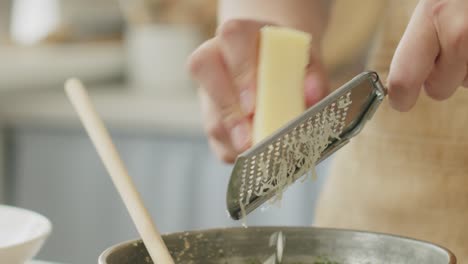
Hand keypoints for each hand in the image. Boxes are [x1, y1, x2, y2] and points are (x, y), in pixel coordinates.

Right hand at [188, 19, 328, 162]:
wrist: (275, 65)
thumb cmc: (290, 62)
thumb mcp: (307, 59)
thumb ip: (313, 73)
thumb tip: (312, 96)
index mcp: (240, 33)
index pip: (232, 37)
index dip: (240, 71)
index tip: (253, 105)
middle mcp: (216, 56)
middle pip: (207, 74)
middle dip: (229, 114)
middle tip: (249, 141)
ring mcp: (208, 89)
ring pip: (209, 115)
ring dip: (232, 140)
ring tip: (256, 156)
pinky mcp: (211, 116)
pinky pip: (215, 139)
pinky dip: (234, 153)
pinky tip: (252, 160)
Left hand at [387, 0, 467, 110]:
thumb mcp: (435, 3)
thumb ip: (419, 41)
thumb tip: (402, 84)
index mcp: (434, 14)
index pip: (404, 78)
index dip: (400, 97)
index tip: (401, 101)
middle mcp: (461, 32)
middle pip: (438, 90)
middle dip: (439, 77)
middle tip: (448, 49)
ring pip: (466, 84)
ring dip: (466, 68)